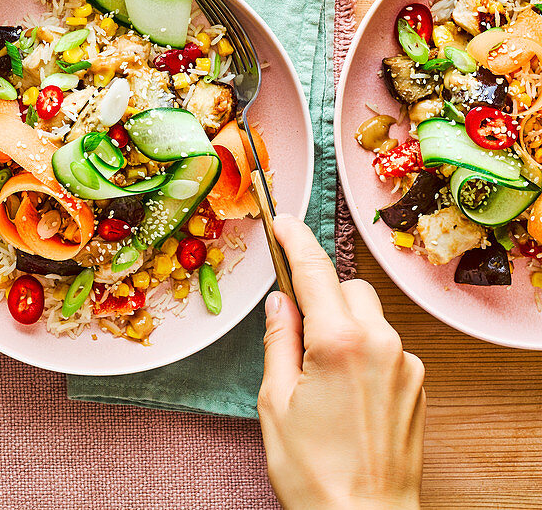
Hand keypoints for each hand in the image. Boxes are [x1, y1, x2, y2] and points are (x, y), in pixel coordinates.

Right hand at [259, 216, 424, 509]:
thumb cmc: (314, 473)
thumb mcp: (275, 403)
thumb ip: (278, 341)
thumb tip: (280, 302)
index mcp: (339, 342)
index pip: (314, 271)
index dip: (295, 240)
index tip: (283, 219)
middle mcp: (381, 343)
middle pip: (348, 288)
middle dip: (322, 297)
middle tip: (296, 333)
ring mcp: (405, 364)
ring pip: (370, 316)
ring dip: (345, 325)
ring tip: (321, 377)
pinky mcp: (417, 384)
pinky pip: (387, 346)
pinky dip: (365, 352)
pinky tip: (347, 393)